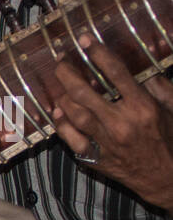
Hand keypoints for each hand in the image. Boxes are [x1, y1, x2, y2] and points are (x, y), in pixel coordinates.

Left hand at [48, 32, 172, 210]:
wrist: (166, 179)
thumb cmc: (171, 139)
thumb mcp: (172, 108)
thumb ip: (158, 85)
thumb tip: (144, 62)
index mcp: (143, 108)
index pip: (117, 74)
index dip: (98, 54)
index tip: (85, 40)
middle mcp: (121, 123)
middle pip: (85, 93)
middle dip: (68, 74)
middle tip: (60, 61)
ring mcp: (105, 142)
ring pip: (74, 114)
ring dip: (63, 97)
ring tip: (60, 85)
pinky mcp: (95, 157)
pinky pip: (71, 139)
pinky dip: (62, 124)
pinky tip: (59, 111)